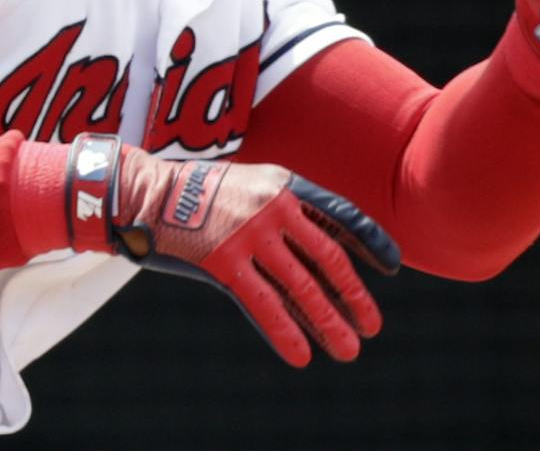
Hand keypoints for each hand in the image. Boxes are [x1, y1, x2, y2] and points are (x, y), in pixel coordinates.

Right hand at [62, 135, 398, 366]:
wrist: (147, 193)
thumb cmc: (202, 193)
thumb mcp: (251, 185)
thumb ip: (285, 209)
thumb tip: (322, 248)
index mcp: (286, 185)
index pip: (342, 215)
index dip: (371, 242)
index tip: (392, 267)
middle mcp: (274, 208)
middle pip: (327, 258)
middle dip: (354, 295)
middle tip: (372, 325)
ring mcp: (249, 235)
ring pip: (301, 287)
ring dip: (328, 321)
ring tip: (348, 348)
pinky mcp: (224, 262)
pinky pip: (263, 305)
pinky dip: (285, 332)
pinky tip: (302, 354)